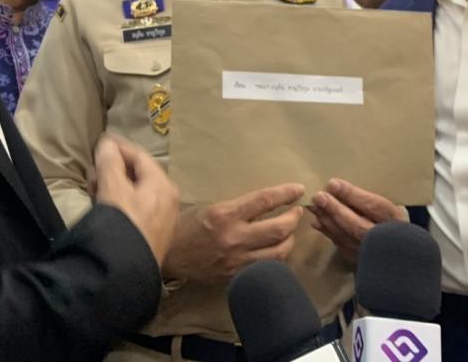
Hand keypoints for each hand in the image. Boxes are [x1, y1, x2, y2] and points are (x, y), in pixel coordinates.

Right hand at [93, 135, 178, 266]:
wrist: (125, 272)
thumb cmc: (122, 225)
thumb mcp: (112, 189)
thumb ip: (109, 162)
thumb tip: (108, 143)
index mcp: (162, 184)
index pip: (139, 155)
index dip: (118, 147)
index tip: (100, 142)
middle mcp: (168, 199)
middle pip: (138, 173)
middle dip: (113, 169)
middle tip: (93, 171)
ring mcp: (163, 218)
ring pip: (136, 191)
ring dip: (114, 185)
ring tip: (94, 188)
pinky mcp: (153, 235)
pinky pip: (137, 208)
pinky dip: (120, 201)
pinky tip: (104, 206)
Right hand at [162, 183, 305, 282]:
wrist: (168, 257)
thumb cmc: (186, 226)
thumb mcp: (209, 207)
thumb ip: (236, 206)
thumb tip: (264, 202)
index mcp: (226, 214)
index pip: (264, 201)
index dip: (285, 194)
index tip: (299, 189)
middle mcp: (235, 237)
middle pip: (278, 229)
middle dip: (294, 218)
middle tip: (298, 211)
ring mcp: (237, 260)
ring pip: (279, 252)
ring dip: (290, 239)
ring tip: (291, 231)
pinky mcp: (237, 276)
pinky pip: (267, 268)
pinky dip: (278, 258)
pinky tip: (278, 250)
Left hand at [308, 178, 406, 264]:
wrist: (398, 247)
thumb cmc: (389, 218)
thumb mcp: (384, 204)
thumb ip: (364, 197)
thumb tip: (335, 185)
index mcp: (394, 218)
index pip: (373, 206)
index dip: (352, 195)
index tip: (332, 183)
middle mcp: (384, 238)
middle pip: (357, 225)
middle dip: (335, 210)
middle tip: (318, 197)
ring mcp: (372, 253)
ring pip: (347, 238)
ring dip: (328, 221)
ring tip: (314, 206)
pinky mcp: (361, 261)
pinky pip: (342, 247)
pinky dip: (329, 234)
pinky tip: (318, 222)